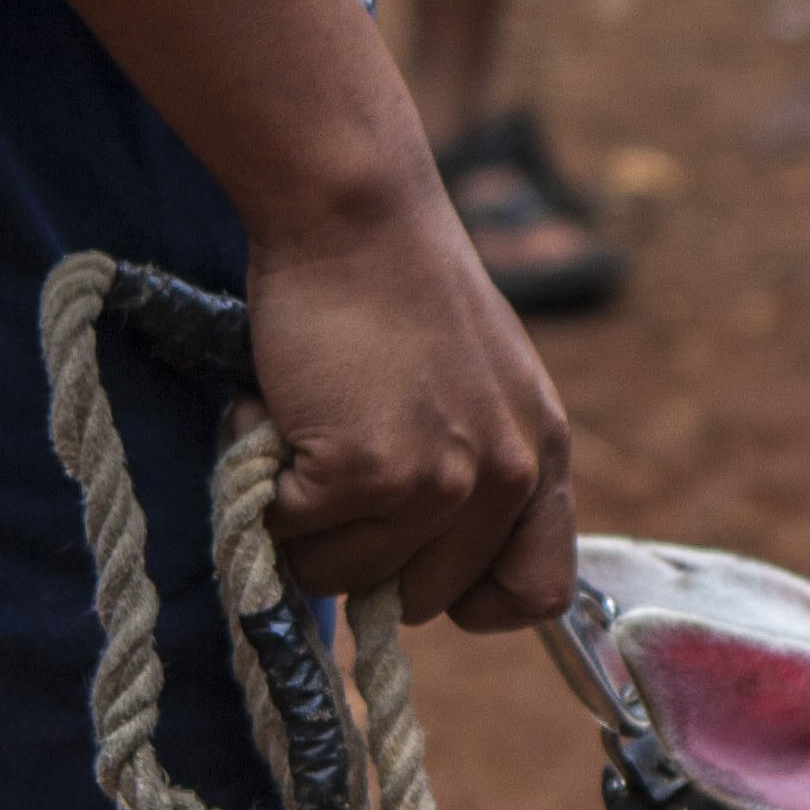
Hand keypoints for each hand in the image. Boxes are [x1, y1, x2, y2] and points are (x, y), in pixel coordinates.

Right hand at [245, 160, 575, 629]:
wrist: (355, 211)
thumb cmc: (398, 285)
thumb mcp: (483, 384)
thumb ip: (479, 465)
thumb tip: (417, 557)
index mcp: (544, 456)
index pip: (540, 590)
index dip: (473, 598)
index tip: (422, 568)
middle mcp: (508, 476)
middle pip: (424, 598)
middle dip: (365, 550)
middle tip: (332, 473)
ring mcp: (443, 480)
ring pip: (347, 578)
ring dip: (304, 522)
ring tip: (303, 432)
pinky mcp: (372, 473)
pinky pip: (295, 536)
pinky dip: (265, 489)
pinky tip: (273, 416)